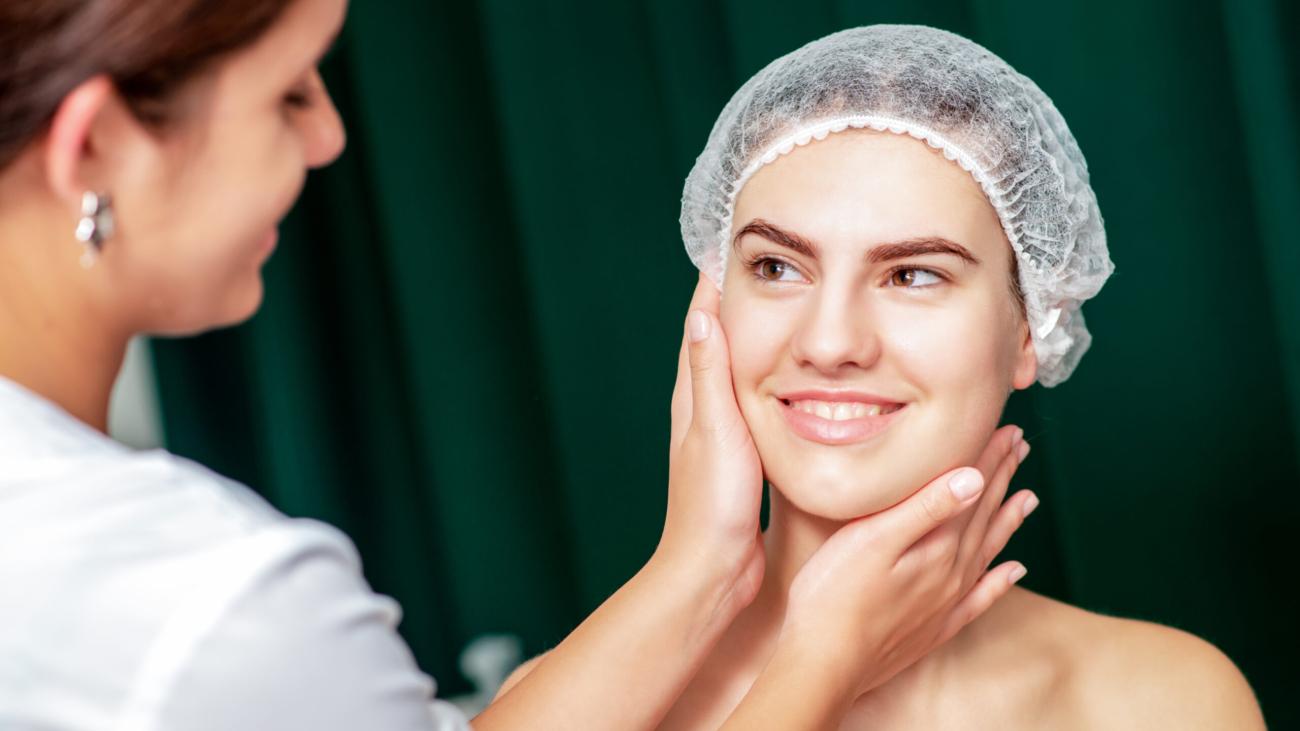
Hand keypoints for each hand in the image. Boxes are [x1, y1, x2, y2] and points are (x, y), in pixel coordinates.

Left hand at [657, 273, 765, 616]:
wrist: (711, 570)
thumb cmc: (710, 506)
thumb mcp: (716, 432)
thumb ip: (711, 376)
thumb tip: (701, 315)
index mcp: (692, 397)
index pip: (701, 322)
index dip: (715, 281)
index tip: (732, 240)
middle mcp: (701, 408)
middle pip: (717, 337)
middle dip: (736, 297)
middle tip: (765, 260)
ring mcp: (720, 431)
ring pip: (739, 367)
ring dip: (756, 334)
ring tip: (785, 303)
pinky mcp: (740, 454)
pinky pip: (758, 399)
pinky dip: (773, 376)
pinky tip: (796, 379)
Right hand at [781, 425, 1035, 696]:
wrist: (825, 664)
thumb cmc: (834, 596)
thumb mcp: (873, 540)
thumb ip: (925, 509)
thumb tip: (973, 478)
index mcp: (936, 547)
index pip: (971, 493)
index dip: (989, 459)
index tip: (1009, 431)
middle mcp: (950, 574)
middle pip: (982, 517)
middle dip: (1001, 479)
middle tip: (1020, 447)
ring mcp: (944, 603)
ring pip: (986, 552)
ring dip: (1006, 522)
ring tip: (1027, 498)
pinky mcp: (932, 627)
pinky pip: (979, 599)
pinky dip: (999, 582)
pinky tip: (1014, 572)